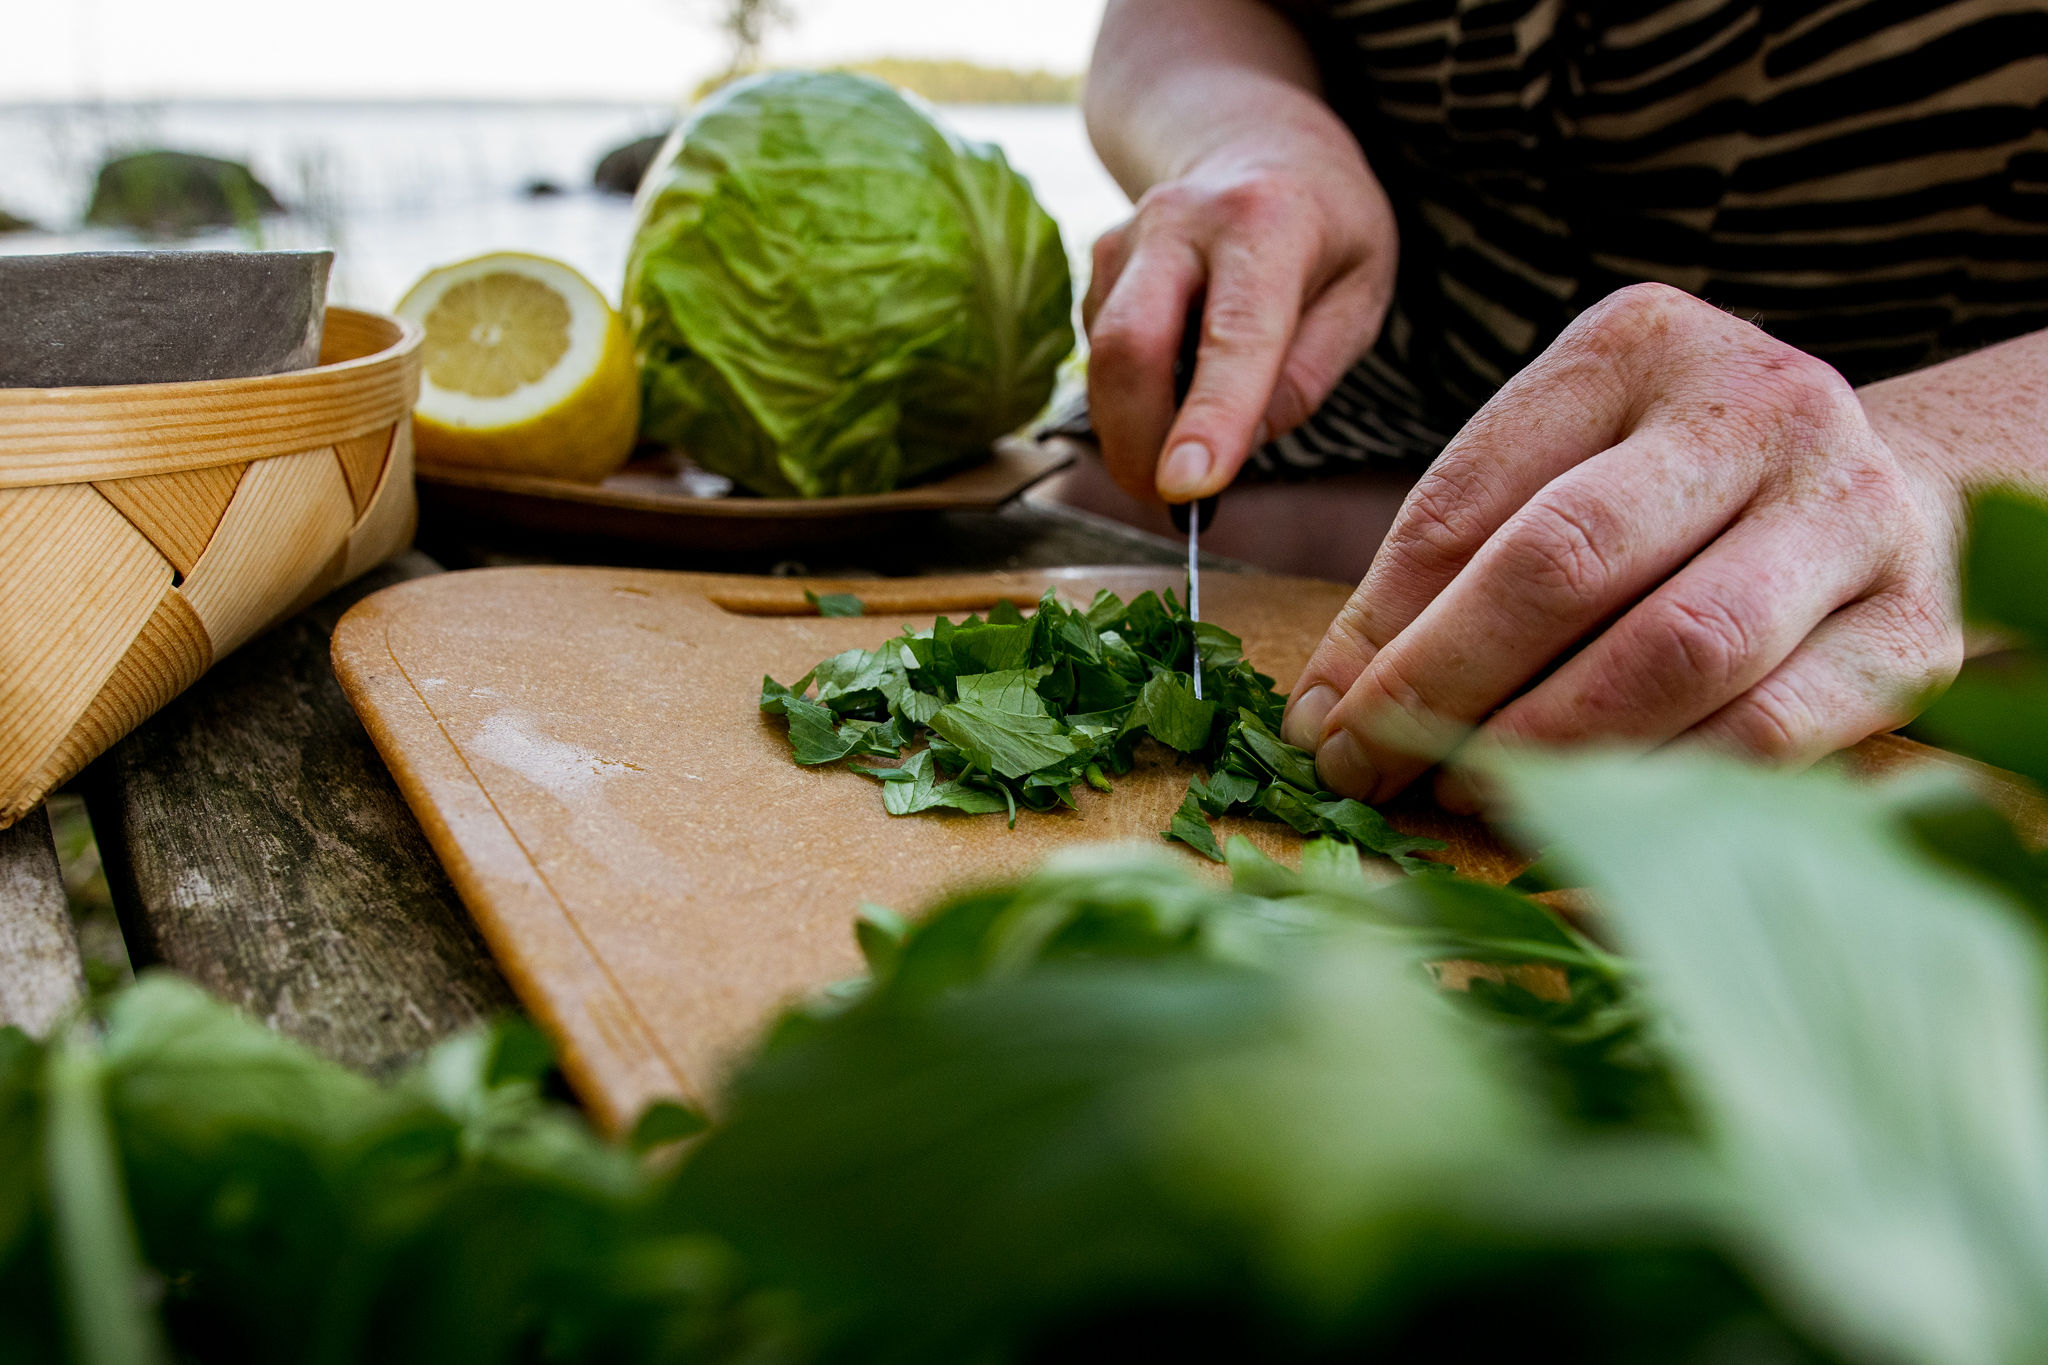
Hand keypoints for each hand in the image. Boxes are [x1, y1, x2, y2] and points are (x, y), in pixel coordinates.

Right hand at [1083, 131, 1397, 502]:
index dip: (1208, 418)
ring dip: (1131, 430)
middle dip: (1137, 443)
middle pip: (1129, 347)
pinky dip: (1129, 400)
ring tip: (1184, 455)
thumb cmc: (1324, 226)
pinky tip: (1173, 395)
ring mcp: (1125, 238)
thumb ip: (1306, 376)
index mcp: (1267, 221)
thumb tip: (1234, 450)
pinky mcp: (1095, 266)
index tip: (1188, 489)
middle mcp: (1181, 219)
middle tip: (1168, 502)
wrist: (1253, 139)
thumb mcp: (1361, 293)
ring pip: (1102, 361)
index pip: (1233, 335)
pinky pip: (1099, 356)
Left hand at [1280, 283, 1966, 802]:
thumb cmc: (1669, 496)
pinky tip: (1578, 824)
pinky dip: (1653, 792)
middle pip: (1564, 561)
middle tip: (1373, 768)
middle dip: (1443, 685)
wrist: (1882, 493)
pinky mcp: (1911, 631)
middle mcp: (1763, 407)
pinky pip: (1765, 735)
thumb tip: (1325, 713)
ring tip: (1463, 791)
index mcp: (1642, 346)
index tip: (1323, 722)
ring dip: (1543, 746)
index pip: (1471, 498)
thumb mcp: (1551, 475)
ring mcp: (1853, 514)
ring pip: (1673, 652)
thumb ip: (1441, 567)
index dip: (1383, 628)